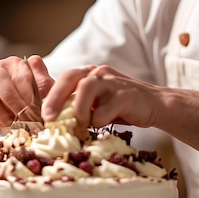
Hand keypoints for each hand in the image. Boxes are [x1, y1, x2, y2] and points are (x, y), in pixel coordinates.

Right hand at [0, 55, 53, 128]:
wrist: (24, 111)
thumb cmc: (36, 99)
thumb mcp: (44, 90)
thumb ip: (42, 77)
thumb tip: (34, 60)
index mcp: (14, 63)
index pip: (19, 76)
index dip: (28, 95)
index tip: (35, 110)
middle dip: (12, 102)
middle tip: (23, 118)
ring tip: (12, 123)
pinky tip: (1, 125)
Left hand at [41, 65, 159, 129]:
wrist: (155, 105)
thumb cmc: (121, 106)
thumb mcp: (97, 101)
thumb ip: (78, 103)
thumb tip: (52, 118)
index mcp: (90, 73)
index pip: (65, 78)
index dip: (51, 95)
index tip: (43, 115)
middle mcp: (100, 73)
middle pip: (71, 77)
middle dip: (56, 98)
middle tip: (49, 118)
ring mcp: (113, 82)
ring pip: (87, 87)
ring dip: (78, 109)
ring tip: (80, 125)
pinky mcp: (126, 95)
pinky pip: (105, 108)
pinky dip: (99, 120)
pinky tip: (103, 125)